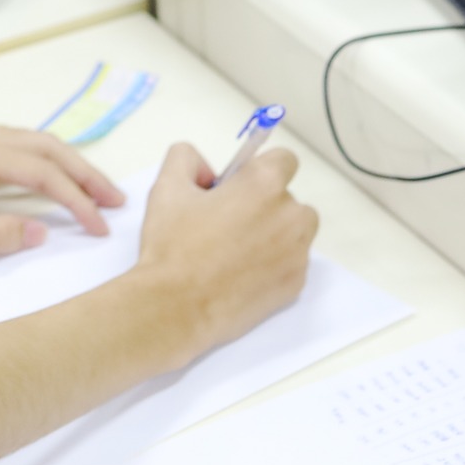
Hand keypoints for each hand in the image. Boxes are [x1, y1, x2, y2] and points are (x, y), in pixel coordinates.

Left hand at [0, 121, 126, 256]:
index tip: (102, 227)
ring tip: (94, 192)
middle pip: (45, 146)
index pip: (41, 172)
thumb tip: (41, 231)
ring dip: (65, 164)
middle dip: (84, 172)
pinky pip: (11, 144)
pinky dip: (41, 159)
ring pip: (30, 140)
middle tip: (117, 202)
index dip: (76, 200)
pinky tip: (50, 178)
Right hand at [128, 142, 317, 371]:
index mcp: (264, 183)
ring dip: (275, 234)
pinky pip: (292, 263)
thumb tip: (206, 169)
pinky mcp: (296, 284)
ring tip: (236, 250)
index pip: (284, 160)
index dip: (259, 170)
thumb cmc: (173, 245)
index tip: (238, 187)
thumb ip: (186, 158)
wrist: (177, 307)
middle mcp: (291, 214)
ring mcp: (298, 252)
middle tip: (227, 223)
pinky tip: (241, 274)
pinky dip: (274, 264)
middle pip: (289, 198)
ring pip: (294, 232)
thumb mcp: (167, 187)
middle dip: (264, 205)